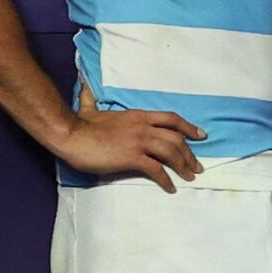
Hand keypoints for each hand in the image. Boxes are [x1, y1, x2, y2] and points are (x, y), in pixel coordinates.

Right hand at [52, 104, 205, 185]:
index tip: (200, 135)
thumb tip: (83, 84)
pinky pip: (156, 170)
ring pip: (171, 153)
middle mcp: (143, 127)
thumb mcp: (89, 108)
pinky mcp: (131, 157)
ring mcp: (138, 142)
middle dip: (190, 153)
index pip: (171, 118)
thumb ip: (90, 97)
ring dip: (183, 166)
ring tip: (189, 178)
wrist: (71, 135)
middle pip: (176, 138)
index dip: (188, 127)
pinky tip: (170, 188)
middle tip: (197, 166)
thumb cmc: (79, 124)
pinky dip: (166, 180)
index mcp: (137, 115)